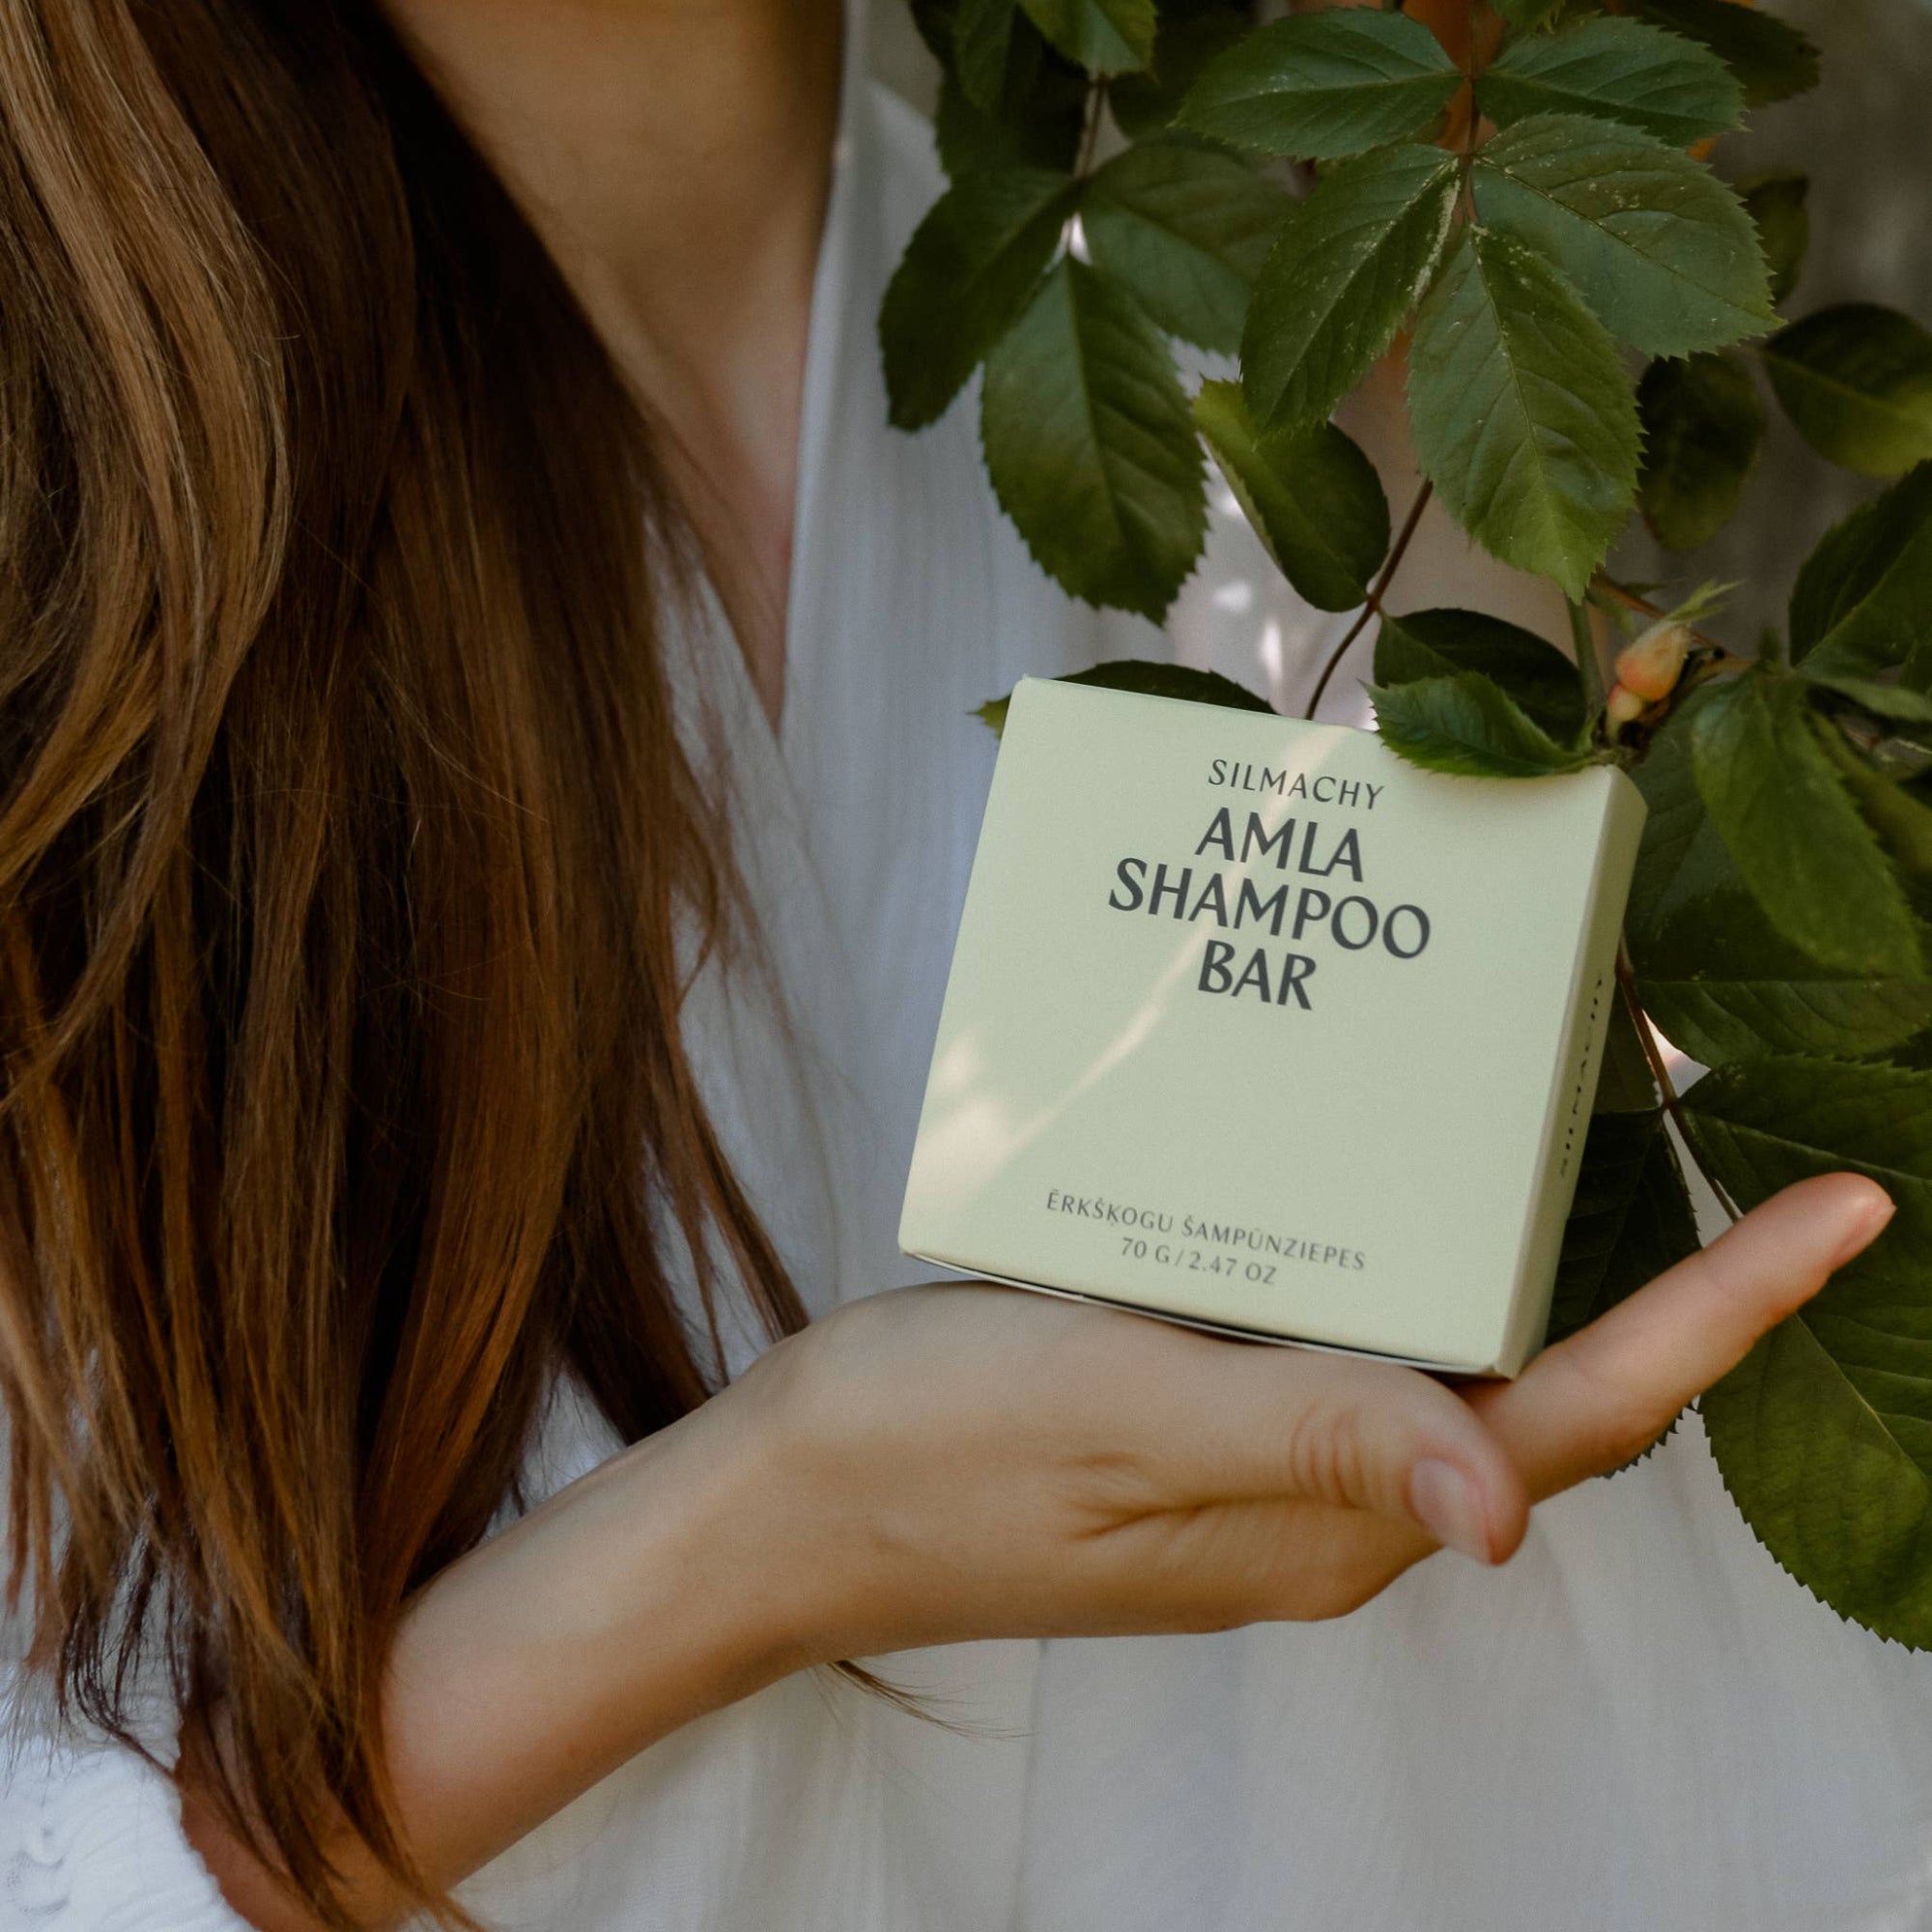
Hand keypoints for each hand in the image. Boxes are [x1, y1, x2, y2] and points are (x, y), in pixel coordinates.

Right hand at [725, 1173, 1892, 1662]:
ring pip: (1438, 1339)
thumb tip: (1503, 1514)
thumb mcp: (1116, 1422)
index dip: (1726, 1315)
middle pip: (1543, 1379)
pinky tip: (1359, 1143)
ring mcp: (1263, 1452)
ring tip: (1565, 1101)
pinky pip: (1333, 1318)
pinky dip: (1377, 1231)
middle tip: (1720, 1116)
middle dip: (1667, 1273)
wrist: (784, 1500)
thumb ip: (1306, 1442)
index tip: (1846, 1210)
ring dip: (1522, 1236)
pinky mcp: (1199, 1402)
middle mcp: (1325, 1495)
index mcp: (1331, 1516)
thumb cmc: (931, 1460)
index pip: (1581, 1415)